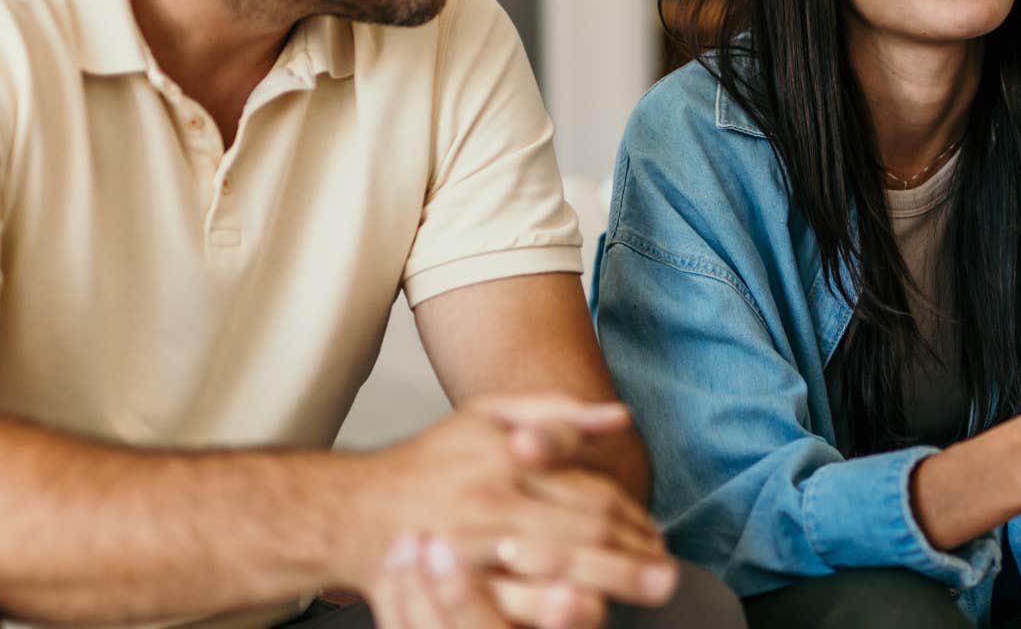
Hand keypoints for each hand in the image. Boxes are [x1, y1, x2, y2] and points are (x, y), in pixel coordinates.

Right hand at [361, 397, 674, 626]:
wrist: (353, 512)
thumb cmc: (430, 463)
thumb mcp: (486, 416)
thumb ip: (555, 412)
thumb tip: (620, 417)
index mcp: (507, 459)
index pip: (587, 490)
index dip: (631, 516)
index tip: (656, 535)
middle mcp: (492, 502)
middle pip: (582, 532)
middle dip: (632, 554)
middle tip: (667, 572)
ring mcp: (473, 549)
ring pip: (554, 570)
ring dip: (606, 583)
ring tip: (644, 593)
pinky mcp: (453, 588)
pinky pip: (511, 605)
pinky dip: (550, 611)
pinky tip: (580, 611)